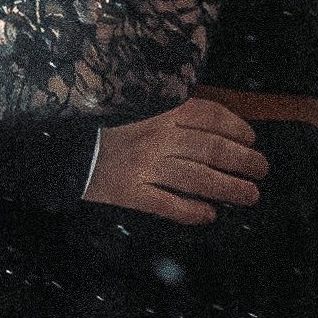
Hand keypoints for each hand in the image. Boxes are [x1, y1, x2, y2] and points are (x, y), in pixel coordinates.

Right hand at [83, 98, 268, 225]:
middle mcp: (156, 137)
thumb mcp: (132, 100)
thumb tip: (206, 118)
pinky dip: (190, 211)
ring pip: (197, 179)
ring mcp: (143, 167)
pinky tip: (208, 216)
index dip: (235, 128)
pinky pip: (167, 204)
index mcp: (159, 109)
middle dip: (242, 161)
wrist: (56, 141)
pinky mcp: (129, 192)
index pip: (209, 116)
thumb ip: (165, 106)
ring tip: (249, 195)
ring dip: (227, 188)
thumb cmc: (98, 119)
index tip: (251, 139)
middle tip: (262, 170)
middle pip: (211, 149)